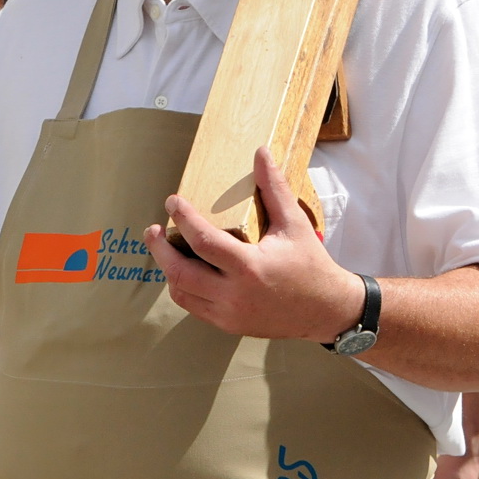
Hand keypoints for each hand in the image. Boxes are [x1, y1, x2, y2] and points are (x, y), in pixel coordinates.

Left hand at [148, 148, 362, 342]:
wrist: (326, 310)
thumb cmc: (311, 265)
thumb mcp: (294, 224)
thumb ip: (274, 188)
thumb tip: (261, 153)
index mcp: (249, 267)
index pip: (203, 242)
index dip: (183, 219)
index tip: (172, 202)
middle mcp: (234, 294)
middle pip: (180, 272)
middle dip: (159, 249)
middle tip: (152, 229)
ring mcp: (229, 314)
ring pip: (181, 292)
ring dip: (168, 269)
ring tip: (164, 248)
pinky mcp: (228, 324)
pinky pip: (193, 307)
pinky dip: (182, 287)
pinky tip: (183, 270)